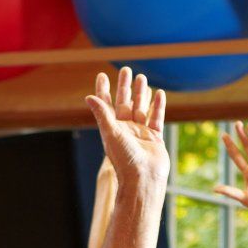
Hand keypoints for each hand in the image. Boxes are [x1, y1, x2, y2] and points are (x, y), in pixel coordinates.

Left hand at [85, 67, 167, 192]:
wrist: (143, 178)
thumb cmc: (124, 159)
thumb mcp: (111, 133)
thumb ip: (102, 114)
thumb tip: (89, 97)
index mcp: (112, 129)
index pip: (106, 105)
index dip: (103, 90)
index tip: (102, 75)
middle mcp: (125, 130)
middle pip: (125, 103)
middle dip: (125, 87)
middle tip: (126, 69)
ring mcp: (141, 133)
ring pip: (141, 108)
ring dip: (141, 93)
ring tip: (142, 77)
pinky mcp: (155, 138)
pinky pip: (156, 118)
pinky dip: (157, 106)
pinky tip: (158, 93)